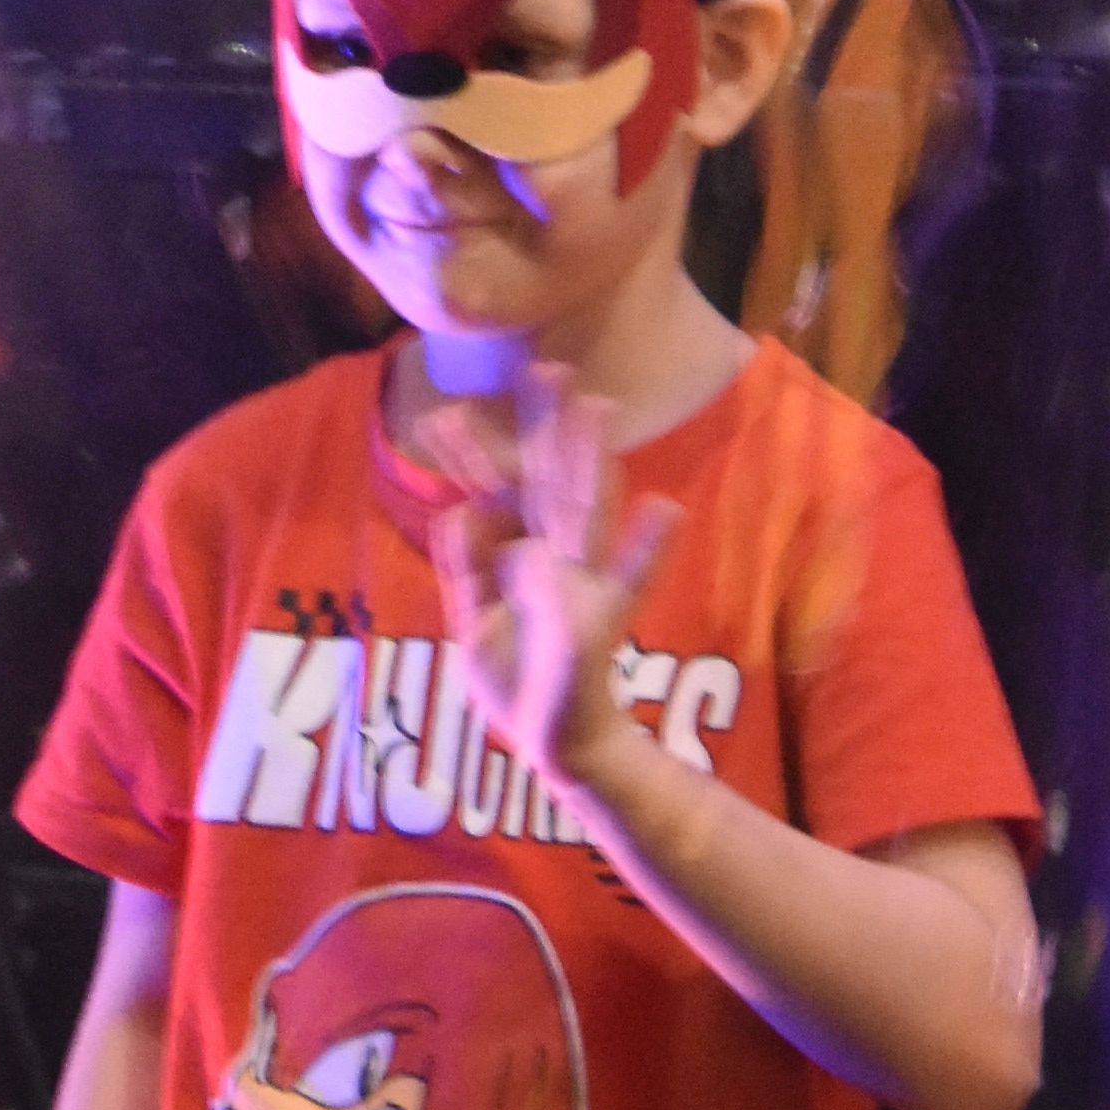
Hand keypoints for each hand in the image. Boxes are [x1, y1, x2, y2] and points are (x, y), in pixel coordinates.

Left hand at [429, 364, 679, 802]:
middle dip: (544, 429)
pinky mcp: (599, 620)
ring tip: (598, 408)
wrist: (555, 743)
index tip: (444, 413)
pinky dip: (648, 547)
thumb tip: (460, 510)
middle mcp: (555, 559)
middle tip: (546, 366)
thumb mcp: (474, 625)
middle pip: (546, 483)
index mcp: (520, 558)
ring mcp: (580, 585)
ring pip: (583, 511)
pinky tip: (665, 509)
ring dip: (590, 461)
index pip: (495, 495)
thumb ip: (467, 569)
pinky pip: (625, 580)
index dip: (473, 457)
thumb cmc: (517, 681)